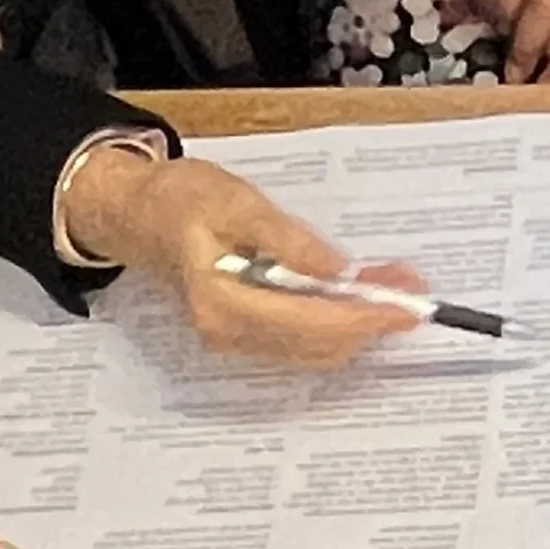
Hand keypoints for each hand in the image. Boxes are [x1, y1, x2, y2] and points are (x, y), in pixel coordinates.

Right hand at [59, 146, 420, 367]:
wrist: (137, 215)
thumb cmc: (180, 200)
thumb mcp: (237, 202)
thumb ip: (288, 240)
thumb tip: (336, 270)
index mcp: (224, 302)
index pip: (311, 322)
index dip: (365, 317)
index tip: (407, 305)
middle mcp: (230, 334)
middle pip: (319, 344)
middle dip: (371, 321)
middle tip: (412, 288)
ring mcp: (237, 341)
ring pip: (316, 348)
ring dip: (359, 323)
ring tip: (393, 285)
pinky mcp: (246, 335)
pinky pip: (303, 340)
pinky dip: (338, 321)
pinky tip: (358, 293)